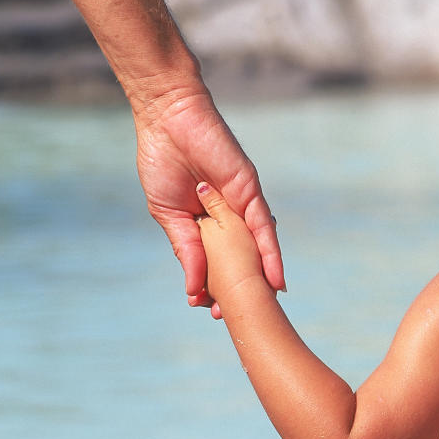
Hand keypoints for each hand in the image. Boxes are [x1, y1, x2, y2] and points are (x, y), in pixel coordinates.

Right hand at [132, 82, 283, 310]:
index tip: (207, 310)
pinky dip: (271, 255)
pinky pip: (265, 228)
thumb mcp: (169, 215)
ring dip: (259, 280)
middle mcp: (228, 218)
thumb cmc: (162, 162)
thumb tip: (192, 290)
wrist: (167, 121)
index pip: (215, 261)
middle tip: (233, 318)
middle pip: (240, 260)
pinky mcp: (251, 192)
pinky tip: (276, 280)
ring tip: (263, 309)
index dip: (213, 286)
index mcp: (206, 223)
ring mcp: (242, 206)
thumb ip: (186, 250)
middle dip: (239, 290)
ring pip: (257, 250)